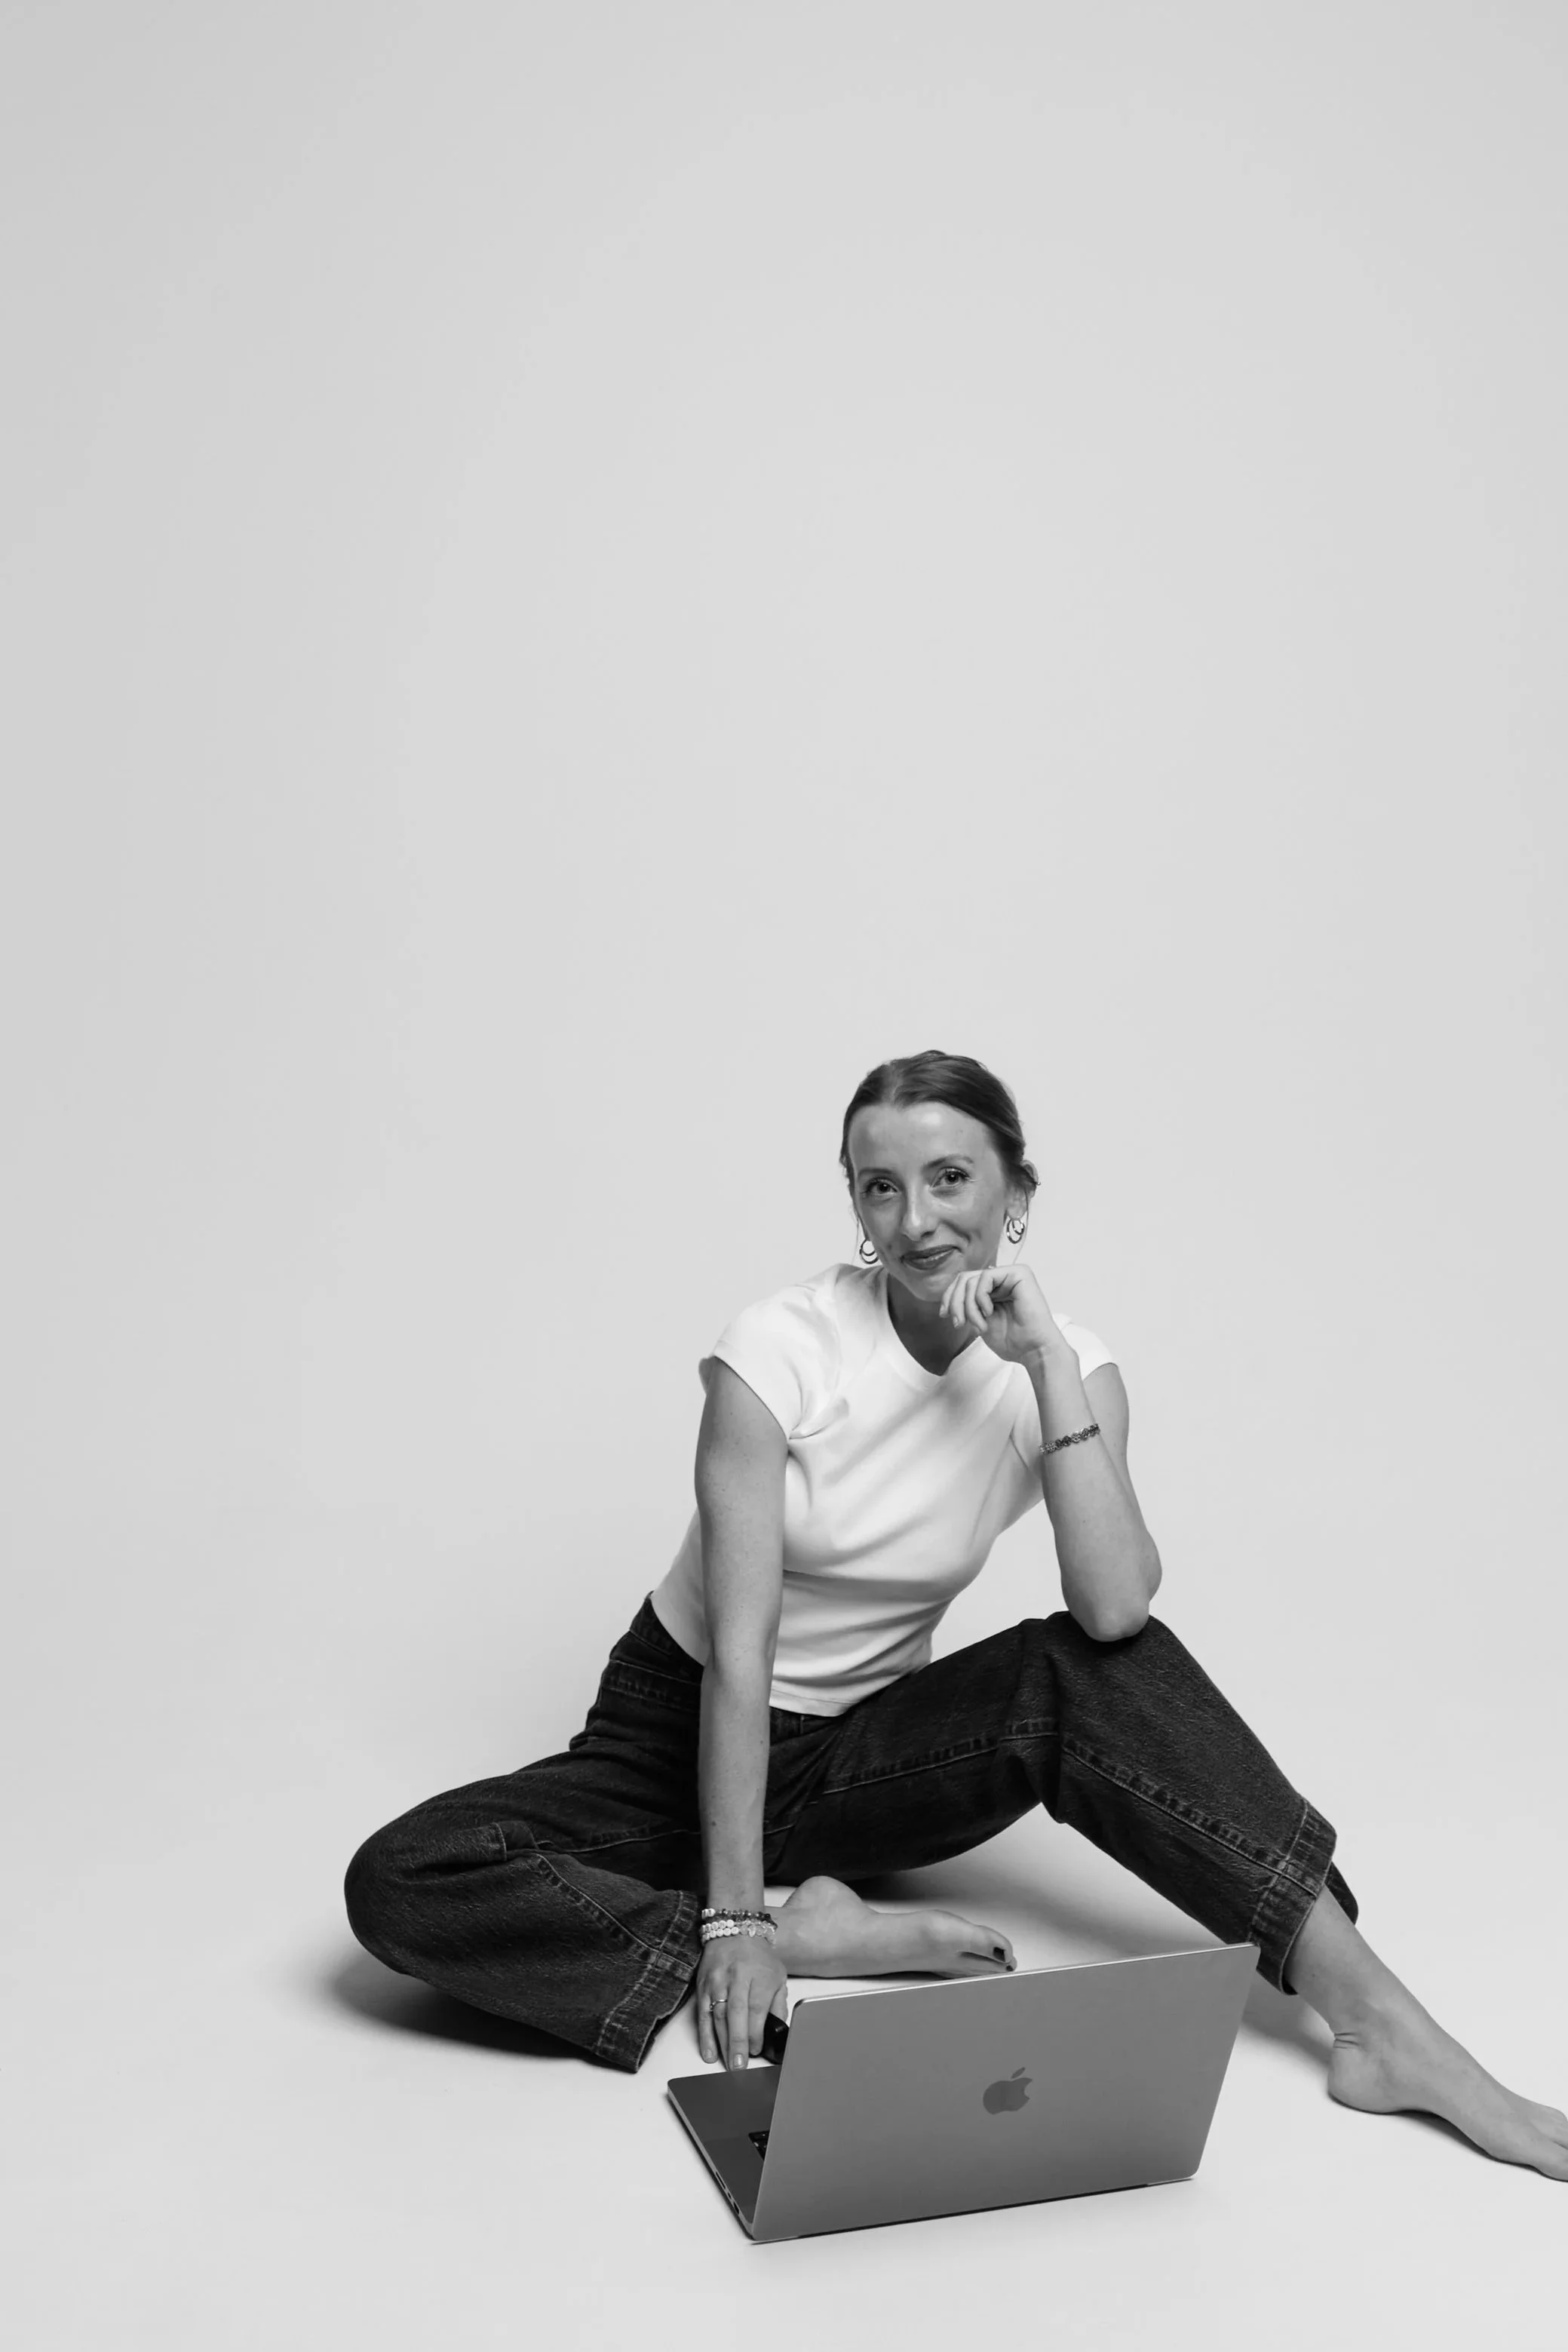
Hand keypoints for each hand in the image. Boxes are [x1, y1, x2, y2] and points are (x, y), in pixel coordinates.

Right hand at [695, 1933, 787, 2070]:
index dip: (756, 2033)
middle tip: (739, 2066)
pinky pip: (702, 2014)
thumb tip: (778, 2032)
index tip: (757, 2050)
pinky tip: (708, 2051)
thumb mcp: (778, 1977)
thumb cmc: (758, 1957)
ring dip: (721, 2043)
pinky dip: (704, 2035)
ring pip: (718, 2015)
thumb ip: (778, 2006)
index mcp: (759, 1976)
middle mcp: (737, 1978)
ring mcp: (718, 1982)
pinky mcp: (703, 1986)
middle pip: (736, 2013)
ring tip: (726, 2063)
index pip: (757, 2009)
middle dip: (737, 2043)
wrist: (734, 1930)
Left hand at [938, 1261, 1064, 1366]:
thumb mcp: (980, 1321)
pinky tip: (989, 1312)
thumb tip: (949, 1298)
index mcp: (995, 1289)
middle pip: (964, 1278)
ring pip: (972, 1279)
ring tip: (979, 1325)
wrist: (1034, 1350)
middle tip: (958, 1323)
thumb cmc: (1013, 1341)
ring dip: (969, 1306)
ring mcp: (1011, 1274)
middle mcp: (1003, 1279)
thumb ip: (968, 1306)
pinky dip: (980, 1297)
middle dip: (955, 1301)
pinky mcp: (1019, 1273)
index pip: (963, 1282)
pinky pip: (986, 1277)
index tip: (944, 1315)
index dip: (949, 1297)